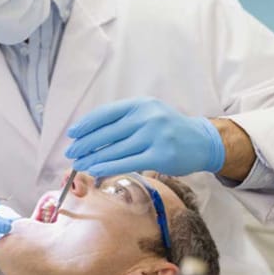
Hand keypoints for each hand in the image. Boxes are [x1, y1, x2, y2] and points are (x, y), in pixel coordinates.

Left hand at [65, 97, 224, 176]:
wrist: (201, 141)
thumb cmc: (169, 128)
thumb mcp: (149, 113)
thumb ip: (125, 119)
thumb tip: (91, 133)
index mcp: (141, 104)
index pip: (106, 113)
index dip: (86, 124)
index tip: (73, 134)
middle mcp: (147, 117)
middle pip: (107, 133)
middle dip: (85, 144)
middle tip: (71, 153)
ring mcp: (154, 136)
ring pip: (115, 150)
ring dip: (93, 158)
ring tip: (80, 164)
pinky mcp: (160, 156)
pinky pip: (127, 163)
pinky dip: (108, 167)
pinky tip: (96, 170)